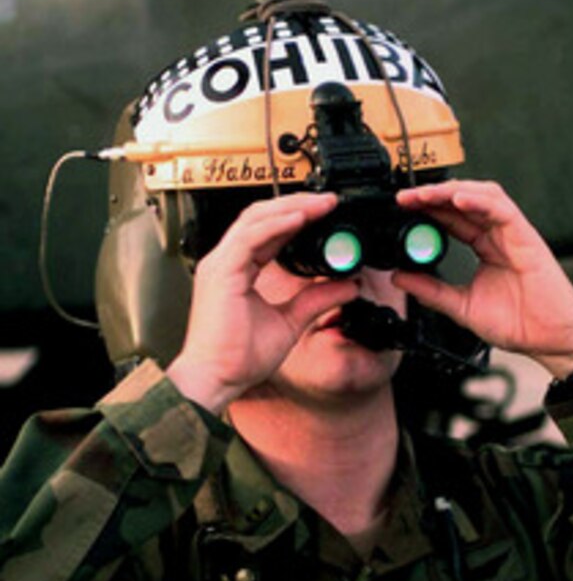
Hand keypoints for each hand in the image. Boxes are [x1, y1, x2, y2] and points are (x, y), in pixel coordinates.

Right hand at [167, 193, 358, 412]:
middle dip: (297, 204)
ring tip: (321, 204)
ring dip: (291, 208)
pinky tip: (300, 218)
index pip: (268, 231)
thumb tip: (348, 286)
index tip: (327, 214)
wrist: (216, 379)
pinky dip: (276, 225)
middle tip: (329, 201)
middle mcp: (226, 262)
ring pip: (255, 219)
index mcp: (237, 270)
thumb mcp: (290, 322)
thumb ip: (316, 300)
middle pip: (261, 217)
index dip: (297, 218)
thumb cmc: (238, 357)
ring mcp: (220, 264)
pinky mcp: (221, 272)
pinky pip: (250, 238)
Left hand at [393, 181, 572, 377]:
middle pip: (464, 202)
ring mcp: (514, 235)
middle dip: (433, 196)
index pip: (452, 219)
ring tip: (425, 195)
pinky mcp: (528, 239)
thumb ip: (432, 291)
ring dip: (452, 192)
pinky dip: (480, 202)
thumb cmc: (519, 324)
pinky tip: (458, 200)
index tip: (401, 209)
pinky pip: (503, 211)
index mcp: (485, 248)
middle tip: (405, 198)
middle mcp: (499, 237)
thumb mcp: (462, 307)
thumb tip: (400, 278)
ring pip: (483, 197)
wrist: (550, 341)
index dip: (427, 210)